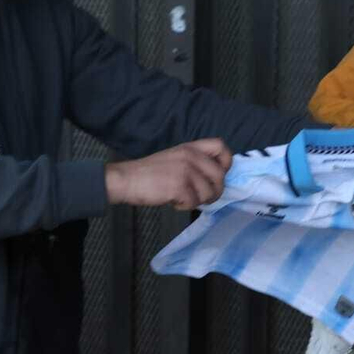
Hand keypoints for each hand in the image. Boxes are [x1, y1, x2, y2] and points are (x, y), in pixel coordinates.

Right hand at [105, 138, 232, 209]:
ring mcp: (186, 171)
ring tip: (182, 198)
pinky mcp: (179, 186)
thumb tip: (215, 179)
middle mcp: (191, 156)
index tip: (216, 175)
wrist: (127, 179)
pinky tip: (173, 202)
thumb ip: (195, 162)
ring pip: (209, 193)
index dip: (225, 163)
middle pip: (220, 176)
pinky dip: (185, 206)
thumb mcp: (175, 158)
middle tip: (201, 198)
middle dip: (215, 191)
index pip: (221, 147)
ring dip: (198, 201)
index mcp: (190, 147)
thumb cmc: (150, 173)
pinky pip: (194, 202)